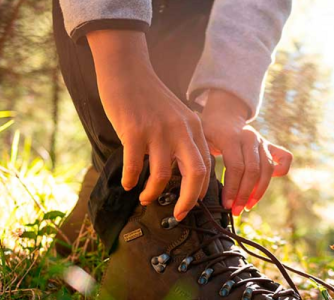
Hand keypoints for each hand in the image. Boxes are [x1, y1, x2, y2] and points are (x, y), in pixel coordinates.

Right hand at [88, 30, 210, 220]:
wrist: (127, 70)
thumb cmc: (149, 97)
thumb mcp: (176, 116)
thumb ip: (182, 140)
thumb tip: (182, 173)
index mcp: (193, 127)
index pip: (205, 166)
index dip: (200, 191)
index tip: (190, 204)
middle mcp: (180, 130)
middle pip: (195, 174)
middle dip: (188, 201)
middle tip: (179, 214)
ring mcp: (157, 130)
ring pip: (162, 175)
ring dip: (153, 193)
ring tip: (144, 198)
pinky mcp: (134, 131)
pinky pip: (135, 166)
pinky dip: (131, 180)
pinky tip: (128, 183)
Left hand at [201, 89, 292, 215]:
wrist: (224, 115)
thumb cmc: (209, 132)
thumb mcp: (201, 140)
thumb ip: (203, 159)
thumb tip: (198, 186)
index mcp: (231, 136)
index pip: (236, 167)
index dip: (232, 189)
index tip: (226, 205)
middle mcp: (250, 137)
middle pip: (252, 171)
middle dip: (244, 195)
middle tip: (235, 210)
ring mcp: (262, 140)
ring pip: (267, 169)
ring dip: (259, 192)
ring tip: (248, 206)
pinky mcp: (270, 145)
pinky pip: (285, 158)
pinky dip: (281, 172)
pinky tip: (266, 185)